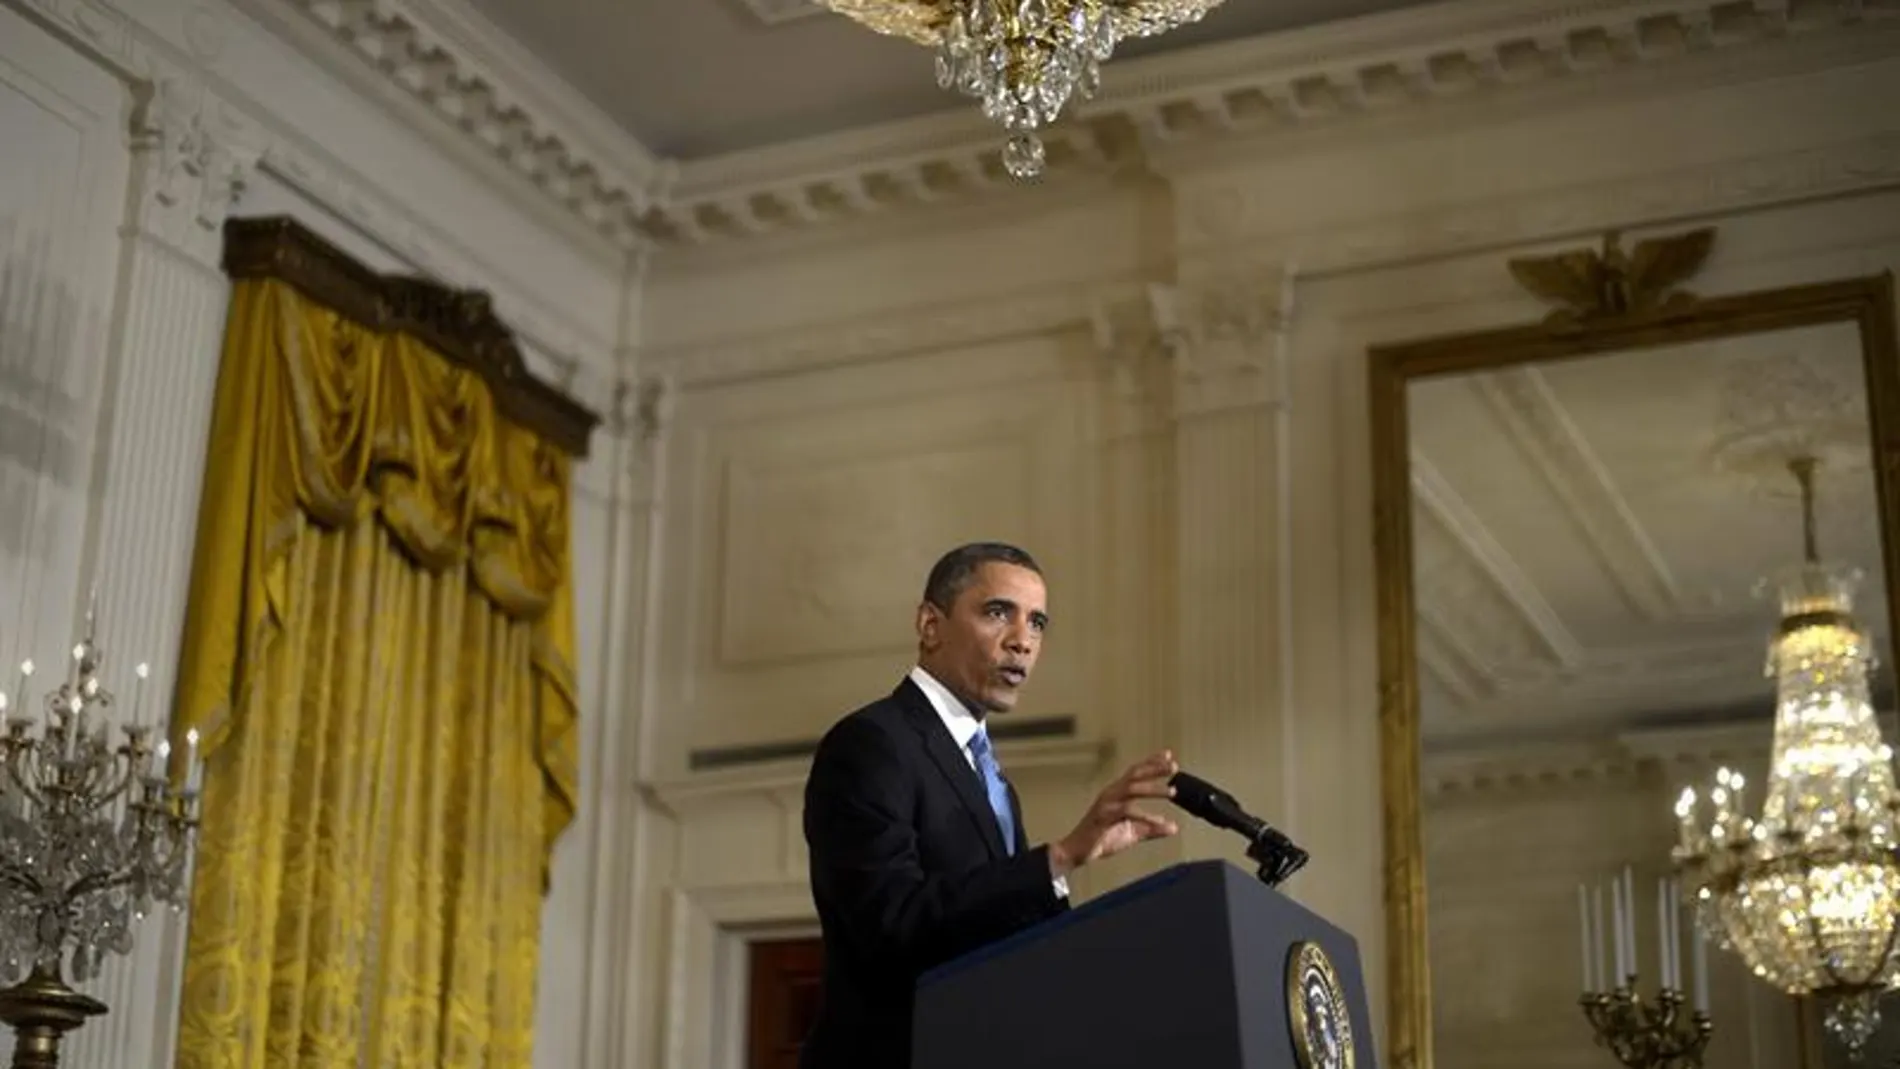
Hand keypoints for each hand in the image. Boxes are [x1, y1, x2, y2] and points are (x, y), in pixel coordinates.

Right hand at [1049, 750, 1179, 876]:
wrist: (1078, 851)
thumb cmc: (1101, 838)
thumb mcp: (1132, 833)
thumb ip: (1152, 828)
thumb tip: (1174, 827)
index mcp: (1117, 793)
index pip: (1135, 772)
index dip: (1151, 762)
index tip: (1168, 756)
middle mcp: (1111, 793)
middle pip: (1135, 775)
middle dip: (1155, 768)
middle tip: (1174, 767)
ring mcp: (1106, 804)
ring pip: (1131, 789)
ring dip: (1153, 788)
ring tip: (1172, 791)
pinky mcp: (1103, 816)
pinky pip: (1126, 811)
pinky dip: (1144, 815)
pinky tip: (1158, 821)